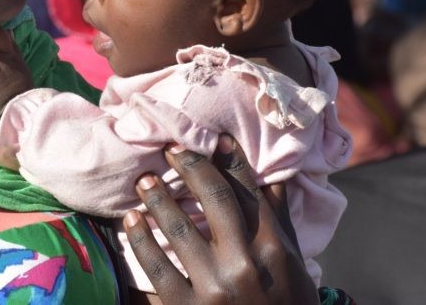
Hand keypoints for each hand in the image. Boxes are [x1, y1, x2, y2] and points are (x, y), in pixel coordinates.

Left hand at [123, 135, 317, 304]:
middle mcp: (246, 263)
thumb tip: (276, 175)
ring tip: (144, 180)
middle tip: (170, 148)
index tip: (214, 138)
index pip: (248, 190)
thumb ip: (279, 220)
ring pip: (179, 228)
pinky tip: (131, 220)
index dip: (231, 159)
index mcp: (273, 247)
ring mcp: (216, 288)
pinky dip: (140, 240)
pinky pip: (157, 268)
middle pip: (213, 198)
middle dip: (190, 166)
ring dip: (157, 198)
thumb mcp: (294, 265)